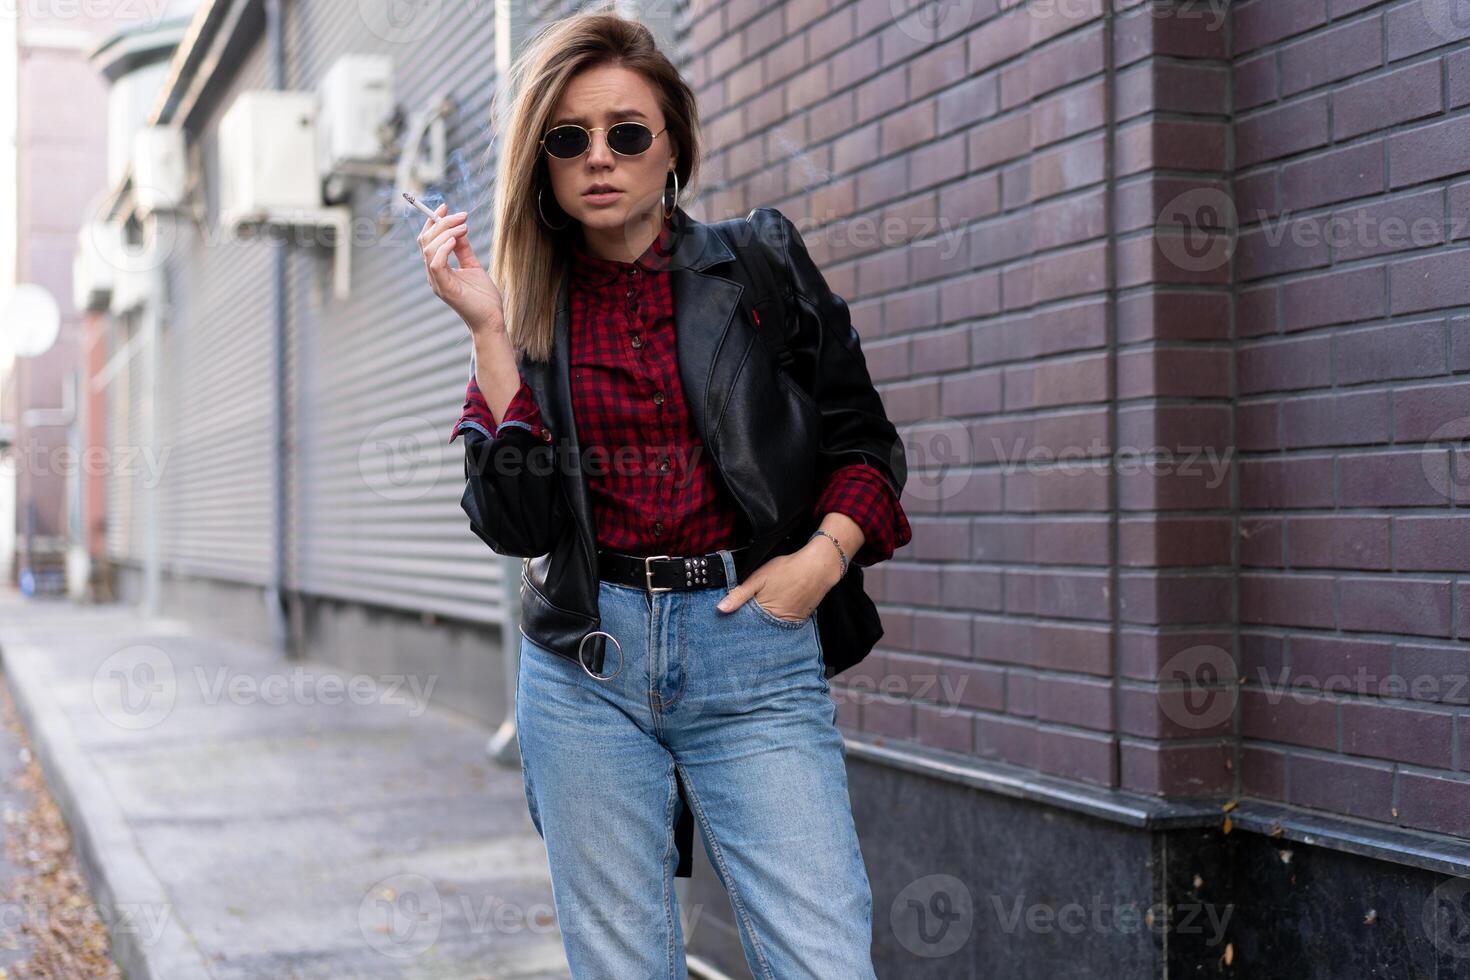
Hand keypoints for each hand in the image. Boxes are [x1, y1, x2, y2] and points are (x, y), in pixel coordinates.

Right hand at [417, 202, 505, 339]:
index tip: (445, 206)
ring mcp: (437, 282)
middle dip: (441, 223)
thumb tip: (459, 228)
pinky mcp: (445, 288)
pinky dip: (443, 248)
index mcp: (438, 269)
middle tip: (462, 216)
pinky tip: (455, 239)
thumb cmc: (483, 297)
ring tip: (463, 227)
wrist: (491, 320)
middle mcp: (433, 274)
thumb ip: (463, 249)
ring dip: (445, 232)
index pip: (426, 240)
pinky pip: (436, 263)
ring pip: (429, 249)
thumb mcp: (473, 266)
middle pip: (425, 241)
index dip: (432, 221)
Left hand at [715, 540, 843, 621]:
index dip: (737, 622)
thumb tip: (720, 609)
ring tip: (758, 618)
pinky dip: (777, 621)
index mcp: (764, 613)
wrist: (818, 567)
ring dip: (764, 625)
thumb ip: (739, 594)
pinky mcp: (799, 620)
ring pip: (771, 628)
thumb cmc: (787, 570)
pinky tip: (774, 614)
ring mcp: (789, 623)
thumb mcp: (759, 578)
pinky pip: (784, 625)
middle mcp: (777, 623)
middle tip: (744, 620)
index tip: (728, 623)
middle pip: (758, 629)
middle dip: (750, 626)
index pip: (745, 625)